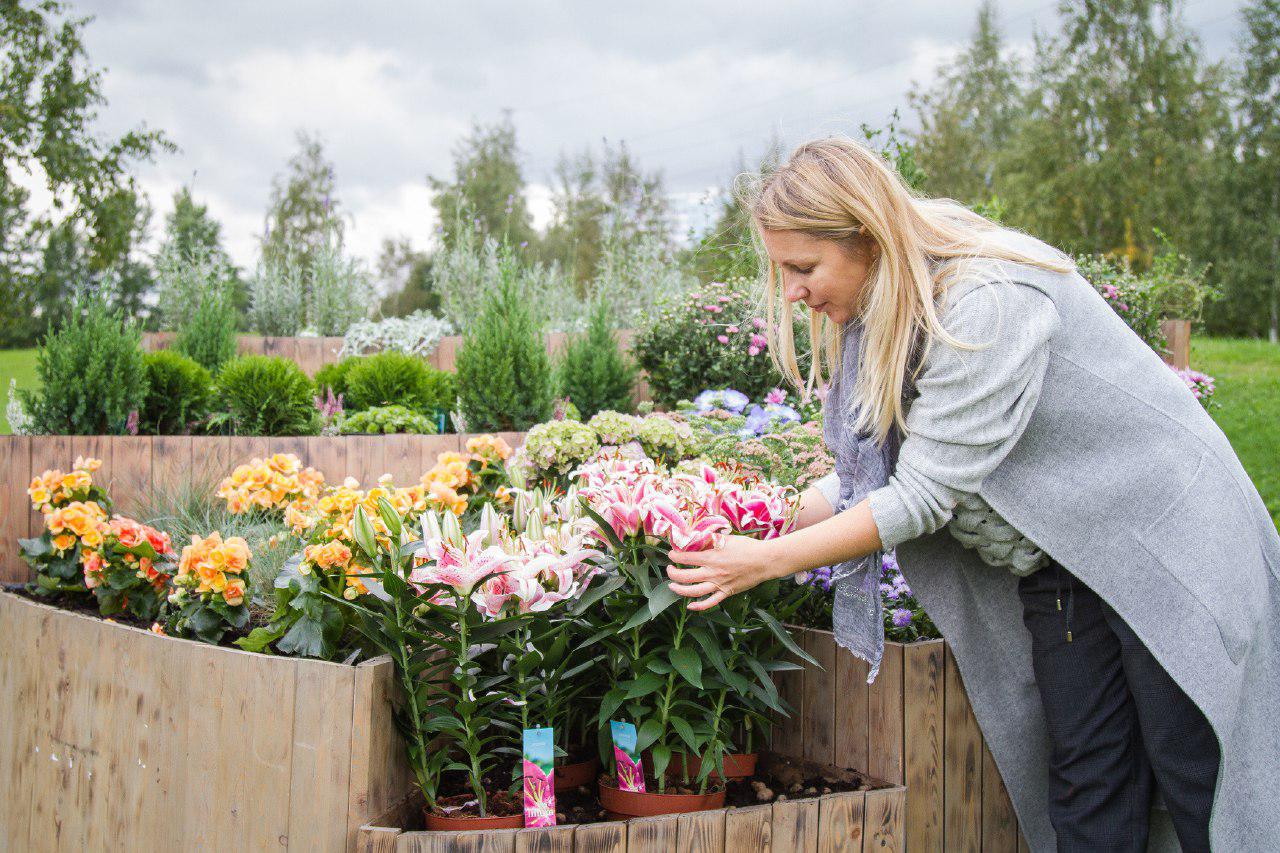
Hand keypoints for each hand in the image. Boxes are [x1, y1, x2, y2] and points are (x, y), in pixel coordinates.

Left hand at [666, 535, 785, 610]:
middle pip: (686, 576)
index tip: (671, 554)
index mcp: (712, 557)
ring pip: (694, 591)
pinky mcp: (727, 592)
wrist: (764, 561)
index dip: (675, 556)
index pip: (686, 558)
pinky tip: (690, 606)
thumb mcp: (726, 539)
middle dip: (672, 573)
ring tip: (672, 586)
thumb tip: (695, 538)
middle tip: (669, 569)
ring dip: (680, 590)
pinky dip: (699, 606)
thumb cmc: (747, 547)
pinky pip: (711, 602)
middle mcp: (713, 572)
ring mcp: (720, 584)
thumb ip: (710, 540)